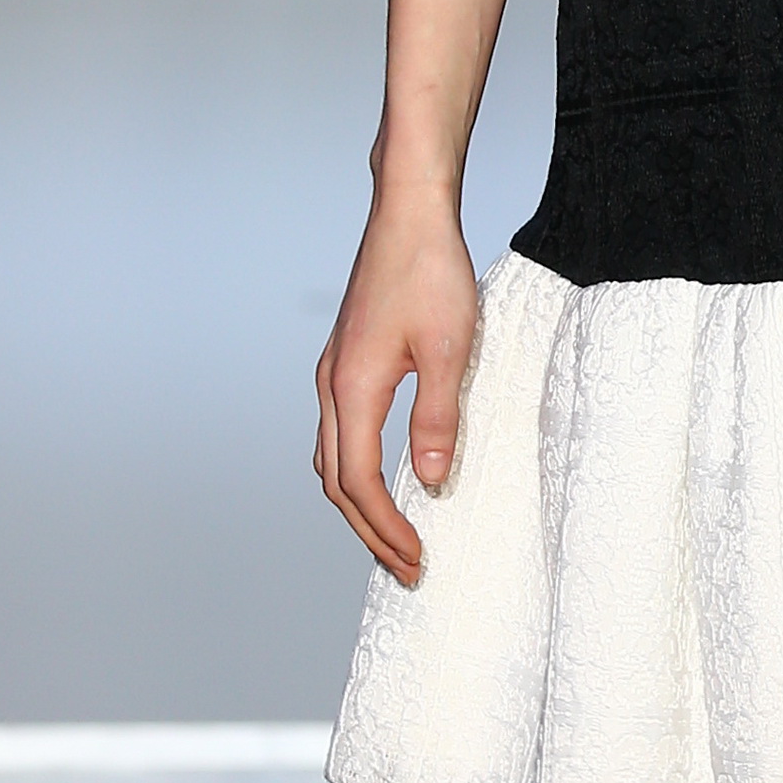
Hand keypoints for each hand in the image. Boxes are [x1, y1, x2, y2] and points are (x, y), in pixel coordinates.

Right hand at [314, 186, 481, 582]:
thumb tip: (432, 479)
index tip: (416, 559)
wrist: (408, 213)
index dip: (386, 528)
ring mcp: (334, 372)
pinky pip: (341, 432)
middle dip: (370, 531)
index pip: (360, 482)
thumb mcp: (450, 348)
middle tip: (408, 569)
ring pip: (332, 458)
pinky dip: (358, 470)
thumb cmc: (431, 271)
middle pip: (336, 480)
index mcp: (352, 388)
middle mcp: (332, 385)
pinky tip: (387, 477)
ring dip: (360, 504)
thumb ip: (438, 416)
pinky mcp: (345, 360)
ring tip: (395, 536)